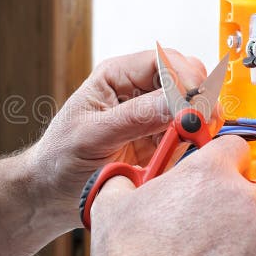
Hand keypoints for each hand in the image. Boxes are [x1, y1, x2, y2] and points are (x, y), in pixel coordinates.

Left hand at [28, 49, 206, 228]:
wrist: (52, 194)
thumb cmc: (60, 159)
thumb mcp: (92, 135)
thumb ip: (135, 117)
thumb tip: (177, 102)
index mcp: (116, 76)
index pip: (164, 61)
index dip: (185, 79)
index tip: (193, 107)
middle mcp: (138, 90)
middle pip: (188, 78)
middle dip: (200, 98)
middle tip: (202, 124)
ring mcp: (154, 116)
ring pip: (196, 105)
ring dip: (201, 121)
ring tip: (195, 140)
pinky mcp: (162, 142)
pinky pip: (192, 135)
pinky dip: (196, 143)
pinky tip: (187, 154)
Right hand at [89, 135, 255, 255]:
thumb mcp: (113, 206)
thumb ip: (125, 183)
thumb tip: (122, 180)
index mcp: (209, 174)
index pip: (235, 149)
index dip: (226, 161)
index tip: (221, 172)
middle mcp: (245, 200)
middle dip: (245, 203)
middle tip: (218, 223)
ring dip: (250, 241)